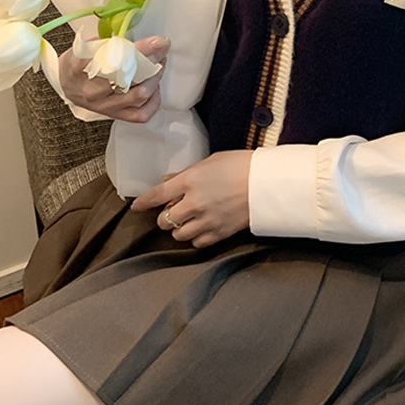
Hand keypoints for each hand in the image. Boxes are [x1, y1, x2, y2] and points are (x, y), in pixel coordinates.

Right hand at [59, 35, 169, 121]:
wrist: (66, 85)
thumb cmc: (78, 63)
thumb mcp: (85, 47)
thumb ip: (109, 43)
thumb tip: (140, 40)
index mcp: (79, 68)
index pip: (115, 57)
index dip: (141, 48)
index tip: (158, 40)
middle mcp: (92, 91)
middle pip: (130, 77)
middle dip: (152, 60)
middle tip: (162, 48)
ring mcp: (105, 106)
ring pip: (140, 94)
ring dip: (155, 77)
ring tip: (159, 64)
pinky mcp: (115, 116)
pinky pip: (141, 114)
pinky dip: (154, 100)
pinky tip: (154, 87)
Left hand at [130, 151, 250, 247]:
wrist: (268, 182)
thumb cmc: (242, 165)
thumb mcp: (212, 160)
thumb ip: (187, 172)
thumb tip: (169, 179)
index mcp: (189, 181)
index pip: (155, 196)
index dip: (143, 202)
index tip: (137, 206)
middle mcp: (193, 203)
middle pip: (164, 220)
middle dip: (165, 216)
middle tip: (173, 211)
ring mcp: (206, 220)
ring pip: (178, 235)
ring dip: (179, 229)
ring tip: (188, 221)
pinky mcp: (219, 233)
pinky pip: (197, 243)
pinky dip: (196, 238)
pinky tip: (201, 229)